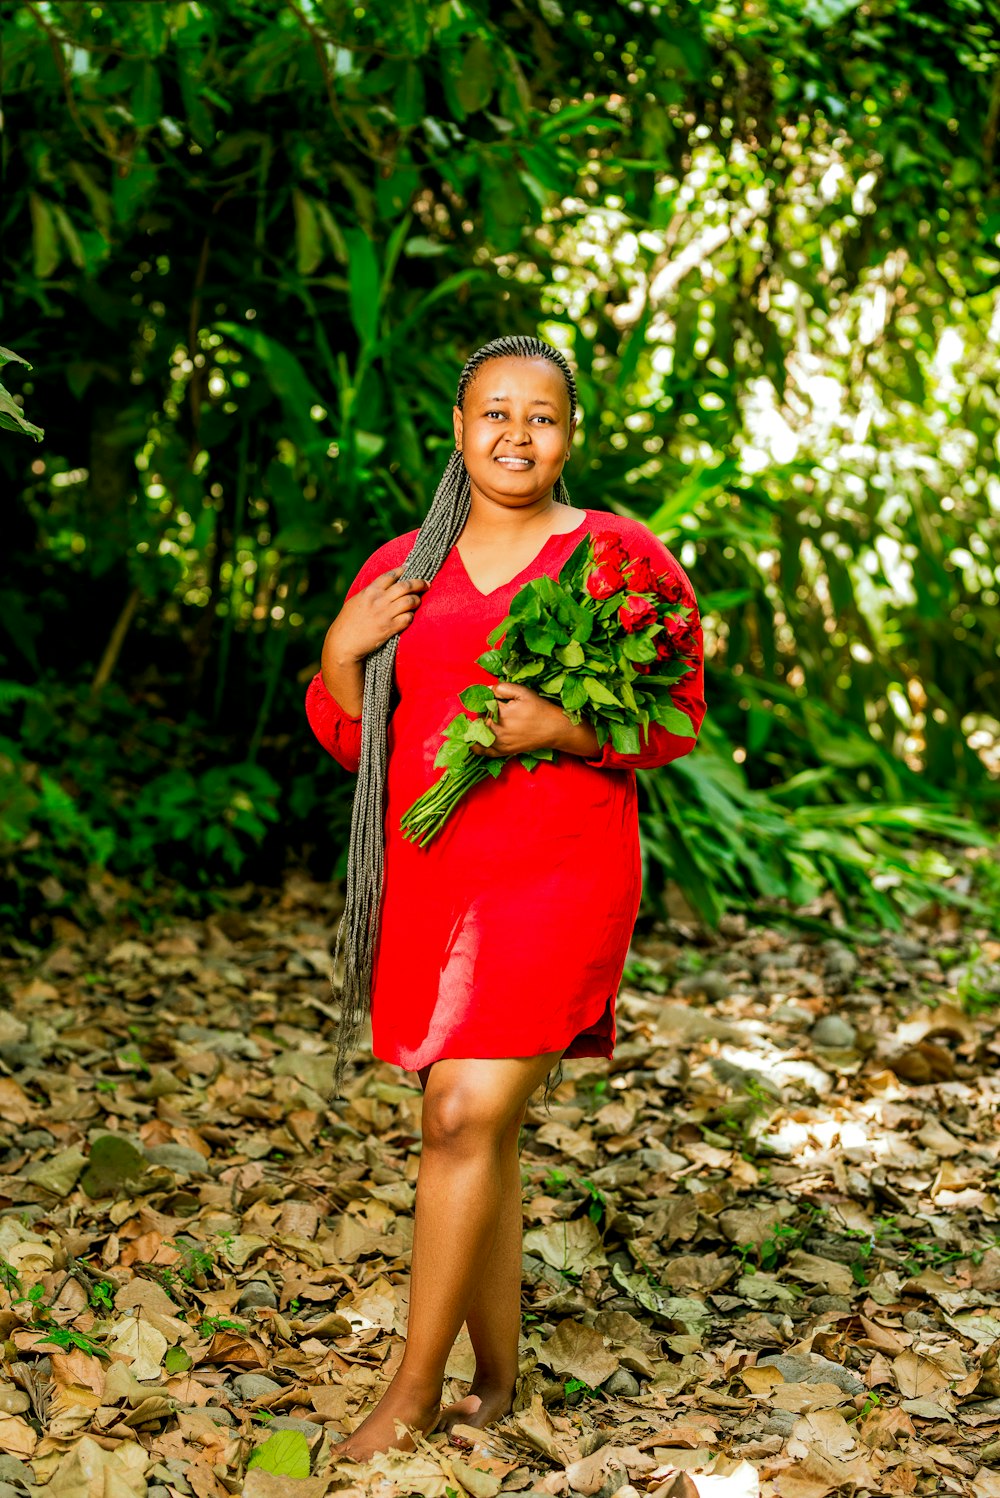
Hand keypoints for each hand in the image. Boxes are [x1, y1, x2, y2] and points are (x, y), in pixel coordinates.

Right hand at [326, 565, 429, 662]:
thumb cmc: (347, 622)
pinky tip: (409, 616)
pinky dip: (411, 616)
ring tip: (418, 601)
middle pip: (405, 586)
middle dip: (419, 583)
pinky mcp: (389, 628)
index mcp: (370, 591)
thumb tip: (382, 586)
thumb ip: (369, 593)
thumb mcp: (356, 601)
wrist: (344, 642)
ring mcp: (385, 614)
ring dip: (417, 600)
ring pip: (410, 601)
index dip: (402, 570)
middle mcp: (379, 600)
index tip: (409, 568)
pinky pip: (408, 619)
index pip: (390, 576)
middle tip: (427, 584)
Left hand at [469, 681, 591, 757]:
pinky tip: (475, 740)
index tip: (493, 700)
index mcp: (499, 713)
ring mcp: (498, 743)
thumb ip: (501, 688)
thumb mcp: (522, 692)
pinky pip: (482, 751)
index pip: (482, 704)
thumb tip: (485, 690)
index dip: (486, 700)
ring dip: (478, 727)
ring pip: (477, 734)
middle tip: (496, 710)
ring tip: (486, 722)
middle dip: (483, 713)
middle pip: (478, 719)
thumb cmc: (539, 708)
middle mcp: (496, 730)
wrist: (553, 729)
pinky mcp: (503, 752)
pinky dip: (477, 745)